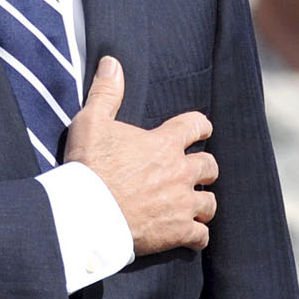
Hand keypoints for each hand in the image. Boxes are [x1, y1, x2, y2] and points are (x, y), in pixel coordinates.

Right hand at [64, 55, 218, 254]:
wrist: (87, 211)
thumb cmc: (88, 164)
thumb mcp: (91, 121)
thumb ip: (106, 92)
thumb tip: (112, 62)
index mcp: (164, 143)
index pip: (196, 125)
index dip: (200, 126)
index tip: (200, 129)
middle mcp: (180, 172)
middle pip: (210, 166)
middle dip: (203, 167)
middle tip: (191, 171)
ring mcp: (182, 204)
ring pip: (210, 202)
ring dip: (202, 202)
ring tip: (192, 204)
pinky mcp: (178, 232)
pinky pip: (201, 236)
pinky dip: (197, 236)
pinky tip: (190, 236)